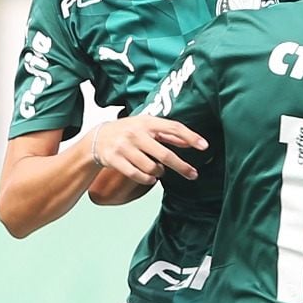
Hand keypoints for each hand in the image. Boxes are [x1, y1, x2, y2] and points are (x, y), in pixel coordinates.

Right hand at [91, 116, 208, 184]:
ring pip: (151, 168)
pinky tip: (150, 178)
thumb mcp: (147, 127)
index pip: (173, 127)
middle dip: (181, 166)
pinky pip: (138, 176)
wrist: (97, 139)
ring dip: (159, 173)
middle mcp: (136, 133)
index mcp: (147, 122)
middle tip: (193, 174)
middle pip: (165, 154)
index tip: (204, 146)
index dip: (190, 137)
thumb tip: (191, 141)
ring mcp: (124, 147)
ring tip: (158, 170)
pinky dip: (147, 179)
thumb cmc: (128, 132)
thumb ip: (168, 134)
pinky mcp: (115, 160)